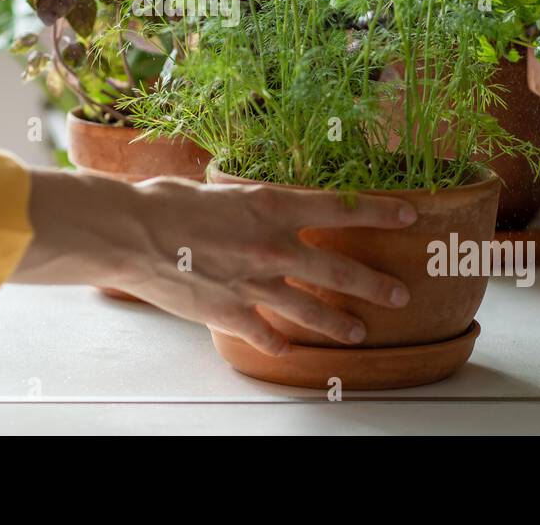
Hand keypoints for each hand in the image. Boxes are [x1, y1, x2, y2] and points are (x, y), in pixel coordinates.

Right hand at [14, 168, 414, 355]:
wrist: (130, 234)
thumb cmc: (165, 201)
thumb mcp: (216, 188)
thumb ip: (246, 202)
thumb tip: (256, 203)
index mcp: (272, 206)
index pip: (341, 208)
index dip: (379, 211)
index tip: (409, 215)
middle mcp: (274, 247)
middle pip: (339, 270)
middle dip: (375, 284)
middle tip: (400, 294)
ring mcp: (255, 284)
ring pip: (311, 309)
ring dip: (339, 322)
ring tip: (359, 332)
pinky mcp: (231, 313)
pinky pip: (266, 334)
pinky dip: (279, 343)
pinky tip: (290, 350)